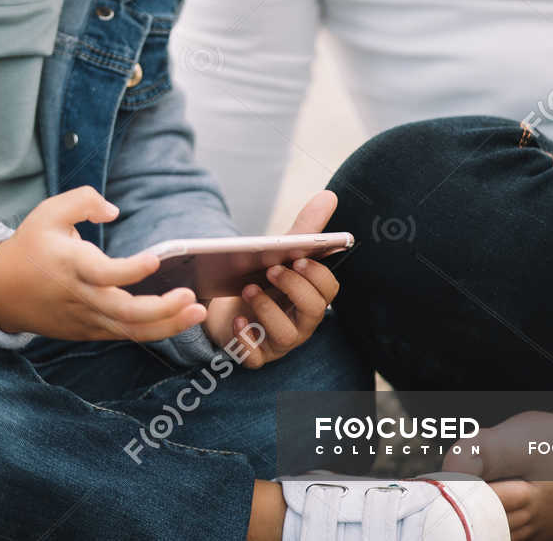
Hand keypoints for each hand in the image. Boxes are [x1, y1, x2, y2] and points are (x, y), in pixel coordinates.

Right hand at [0, 186, 207, 341]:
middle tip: (192, 296)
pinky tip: (178, 318)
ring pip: (131, 331)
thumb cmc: (30, 246)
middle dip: (163, 309)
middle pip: (126, 313)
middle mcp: (81, 296)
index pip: (105, 274)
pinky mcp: (90, 331)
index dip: (132, 270)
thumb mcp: (48, 211)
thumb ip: (83, 201)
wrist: (1, 291)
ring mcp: (86, 318)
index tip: (156, 259)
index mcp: (71, 265)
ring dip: (168, 325)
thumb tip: (114, 210)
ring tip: (198, 312)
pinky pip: (126, 335)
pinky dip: (154, 330)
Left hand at [202, 190, 341, 367]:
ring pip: (286, 335)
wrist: (223, 305)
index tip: (299, 258)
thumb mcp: (280, 254)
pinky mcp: (254, 354)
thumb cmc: (261, 279)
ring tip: (248, 289)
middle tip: (272, 269)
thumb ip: (305, 230)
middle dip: (295, 289)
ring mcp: (278, 341)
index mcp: (310, 296)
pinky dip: (247, 340)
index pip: (329, 291)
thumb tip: (329, 195)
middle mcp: (300, 321)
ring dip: (268, 310)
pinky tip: (238, 320)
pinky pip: (256, 357)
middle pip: (313, 312)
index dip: (317, 276)